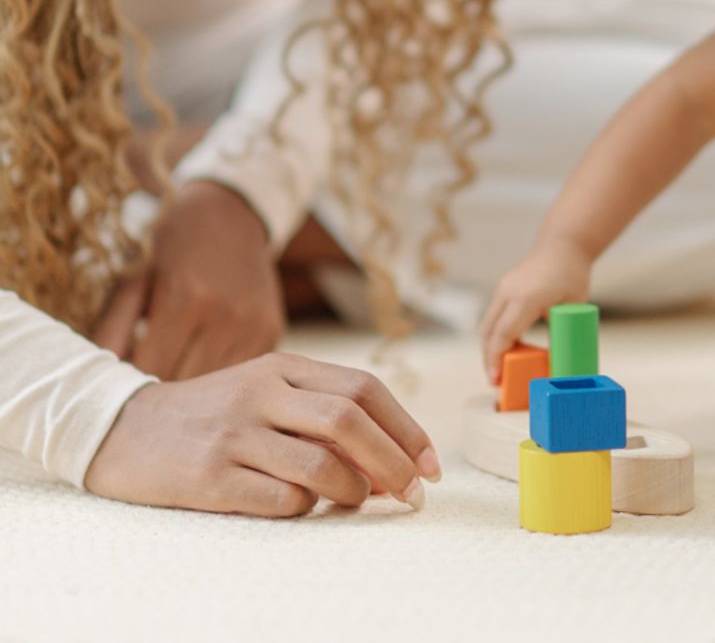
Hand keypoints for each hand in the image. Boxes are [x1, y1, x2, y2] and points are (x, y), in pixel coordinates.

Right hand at [84, 353, 441, 515]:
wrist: (123, 429)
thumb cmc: (214, 415)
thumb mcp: (267, 393)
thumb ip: (322, 415)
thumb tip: (388, 463)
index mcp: (284, 366)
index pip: (364, 388)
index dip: (406, 427)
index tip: (429, 463)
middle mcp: (263, 392)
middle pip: (351, 422)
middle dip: (395, 461)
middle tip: (414, 493)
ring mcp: (236, 433)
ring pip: (322, 463)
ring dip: (355, 490)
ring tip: (357, 500)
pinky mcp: (210, 476)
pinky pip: (281, 500)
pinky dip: (306, 509)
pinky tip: (302, 507)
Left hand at [94, 180, 284, 379]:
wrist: (233, 212)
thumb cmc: (175, 242)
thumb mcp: (136, 276)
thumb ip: (113, 327)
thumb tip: (95, 378)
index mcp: (185, 299)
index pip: (150, 371)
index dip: (131, 386)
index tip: (120, 388)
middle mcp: (226, 315)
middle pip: (182, 385)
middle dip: (160, 396)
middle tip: (144, 391)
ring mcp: (254, 325)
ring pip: (215, 389)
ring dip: (192, 392)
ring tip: (173, 379)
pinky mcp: (273, 332)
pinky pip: (238, 374)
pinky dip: (219, 380)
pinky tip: (202, 364)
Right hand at [479, 238, 590, 383]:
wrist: (562, 244)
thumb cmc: (572, 275)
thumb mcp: (573, 306)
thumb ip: (565, 333)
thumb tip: (561, 366)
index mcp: (526, 298)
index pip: (503, 333)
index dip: (497, 359)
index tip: (495, 379)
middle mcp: (508, 293)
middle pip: (488, 332)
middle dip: (489, 359)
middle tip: (495, 382)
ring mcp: (502, 289)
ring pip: (487, 325)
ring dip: (490, 348)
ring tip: (499, 370)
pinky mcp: (502, 289)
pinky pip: (493, 317)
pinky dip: (495, 335)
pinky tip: (506, 349)